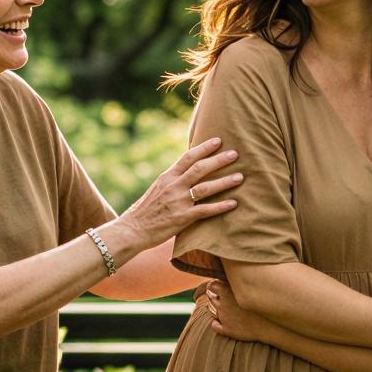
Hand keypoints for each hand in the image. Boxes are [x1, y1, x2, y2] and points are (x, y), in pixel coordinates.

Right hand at [116, 136, 241, 253]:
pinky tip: (234, 203)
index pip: (188, 157)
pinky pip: (205, 210)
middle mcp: (173, 186)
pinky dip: (221, 206)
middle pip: (200, 168)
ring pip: (206, 187)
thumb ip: (173, 180)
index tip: (218, 140)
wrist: (132, 230)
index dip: (204, 148)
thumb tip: (189, 171)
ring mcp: (178, 202)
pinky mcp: (182, 218)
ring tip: (240, 177)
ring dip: (225, 181)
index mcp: (167, 177)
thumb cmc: (145, 211)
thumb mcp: (157, 189)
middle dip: (219, 160)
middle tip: (235, 154)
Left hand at [201, 278, 268, 343]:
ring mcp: (224, 317)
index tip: (219, 286)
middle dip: (214, 295)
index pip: (212, 285)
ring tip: (227, 307)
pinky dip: (216, 323)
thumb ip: (241, 279)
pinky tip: (223, 322)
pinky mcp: (227, 329)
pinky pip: (214, 325)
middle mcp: (223, 303)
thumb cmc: (265, 301)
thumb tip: (237, 273)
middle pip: (210, 297)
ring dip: (216, 308)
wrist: (272, 323)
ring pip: (211, 310)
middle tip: (224, 296)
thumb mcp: (252, 284)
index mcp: (227, 291)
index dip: (215, 285)